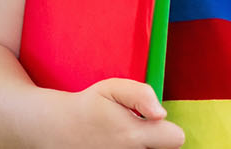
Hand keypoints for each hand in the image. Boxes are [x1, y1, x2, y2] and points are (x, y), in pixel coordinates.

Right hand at [35, 78, 184, 148]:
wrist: (55, 129)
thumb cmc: (88, 107)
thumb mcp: (111, 88)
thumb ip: (141, 94)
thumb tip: (162, 113)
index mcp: (133, 134)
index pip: (175, 138)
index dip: (166, 130)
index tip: (149, 124)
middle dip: (153, 142)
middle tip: (132, 134)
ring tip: (121, 141)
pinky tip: (113, 147)